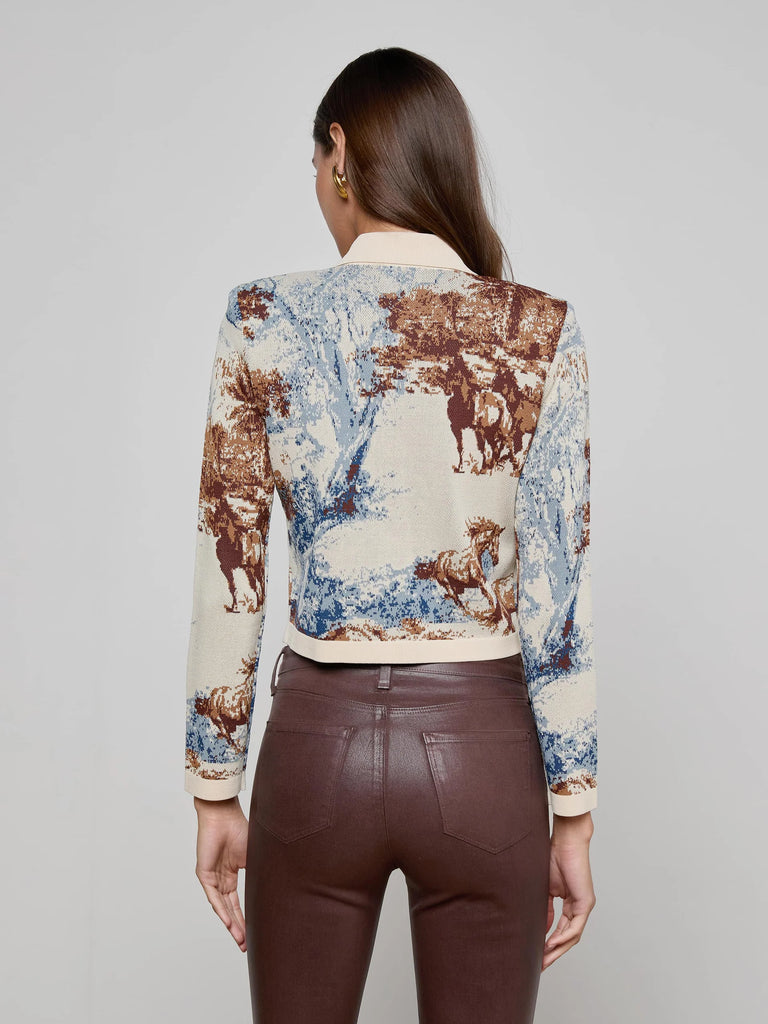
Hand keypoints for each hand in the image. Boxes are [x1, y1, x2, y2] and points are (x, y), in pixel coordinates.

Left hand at [193, 795, 248, 951]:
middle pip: (230, 909)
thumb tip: (282, 885)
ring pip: (222, 907)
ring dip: (231, 924)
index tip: (255, 934)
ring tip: (241, 940)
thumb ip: (262, 871)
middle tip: (246, 945)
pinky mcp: (204, 873)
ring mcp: (212, 877)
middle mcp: (222, 878)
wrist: (223, 815)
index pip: (238, 902)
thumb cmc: (240, 828)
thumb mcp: (256, 855)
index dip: (246, 918)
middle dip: (239, 928)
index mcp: (233, 873)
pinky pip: (213, 897)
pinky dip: (221, 910)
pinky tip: (229, 923)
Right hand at [542, 811, 595, 969]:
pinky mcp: (586, 902)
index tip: (536, 955)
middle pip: (567, 938)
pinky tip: (551, 944)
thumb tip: (540, 929)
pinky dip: (563, 936)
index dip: (548, 944)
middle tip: (540, 967)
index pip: (560, 930)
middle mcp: (579, 908)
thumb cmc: (554, 857)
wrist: (566, 841)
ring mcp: (584, 906)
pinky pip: (575, 926)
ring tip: (544, 960)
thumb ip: (544, 909)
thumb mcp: (545, 889)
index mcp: (570, 904)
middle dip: (553, 953)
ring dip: (558, 950)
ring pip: (572, 936)